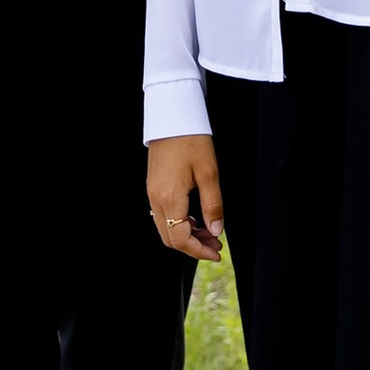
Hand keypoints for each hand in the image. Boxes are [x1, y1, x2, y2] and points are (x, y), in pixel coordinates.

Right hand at [148, 131, 224, 262]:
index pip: (180, 239)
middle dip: (193, 247)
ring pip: (165, 228)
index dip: (199, 251)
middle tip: (216, 245)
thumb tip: (216, 230)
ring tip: (210, 232)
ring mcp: (152, 192)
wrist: (172, 116)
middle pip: (170, 238)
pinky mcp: (153, 186)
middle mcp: (156, 198)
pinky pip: (163, 215)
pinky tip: (195, 219)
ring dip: (187, 236)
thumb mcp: (209, 173)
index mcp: (169, 197)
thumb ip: (213, 205)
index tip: (217, 253)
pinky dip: (179, 224)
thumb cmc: (191, 140)